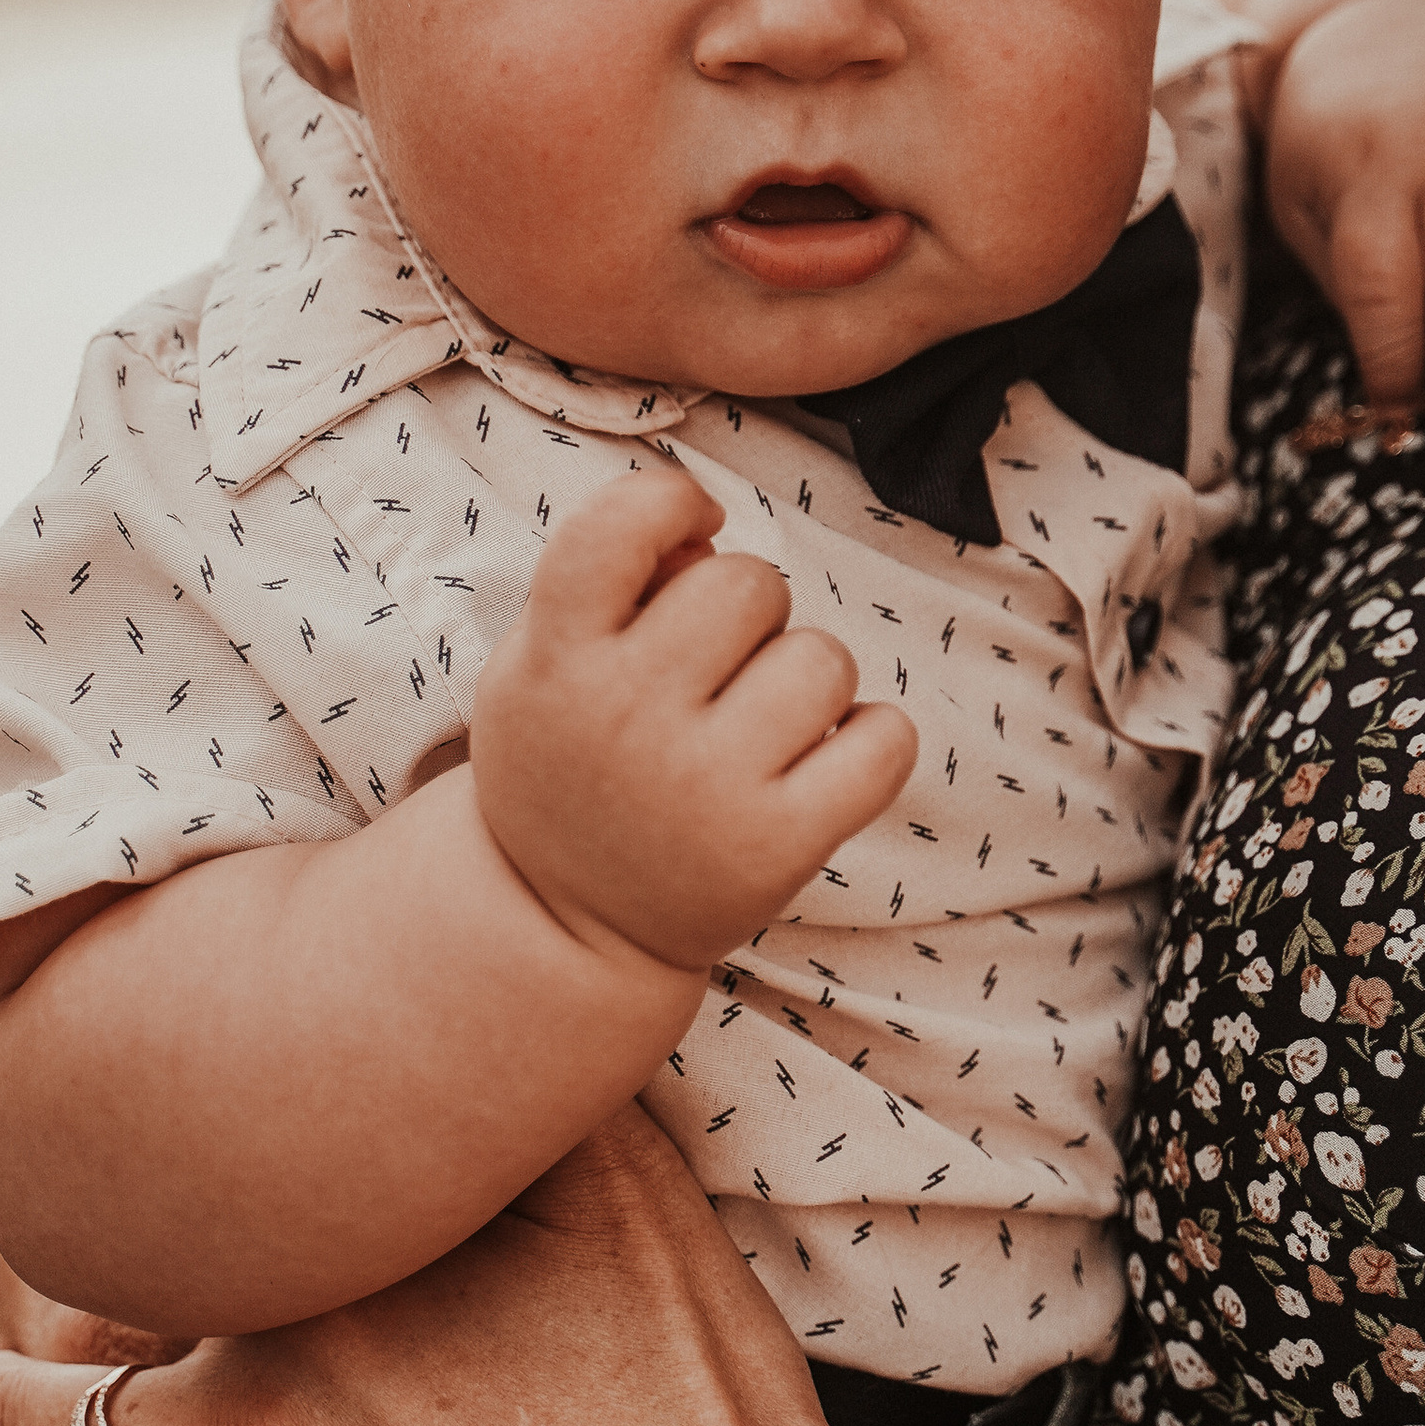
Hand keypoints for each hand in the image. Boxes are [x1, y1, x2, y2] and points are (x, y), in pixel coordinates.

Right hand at [471, 464, 918, 972]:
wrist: (567, 924)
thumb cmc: (570, 763)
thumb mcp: (540, 666)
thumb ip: (612, 582)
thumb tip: (706, 529)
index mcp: (554, 659)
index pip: (620, 523)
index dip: (672, 501)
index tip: (691, 529)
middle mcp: (624, 718)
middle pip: (748, 583)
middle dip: (750, 611)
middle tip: (717, 670)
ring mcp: (704, 786)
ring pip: (822, 658)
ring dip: (808, 680)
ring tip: (761, 727)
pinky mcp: (777, 846)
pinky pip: (884, 740)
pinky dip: (871, 742)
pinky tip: (825, 762)